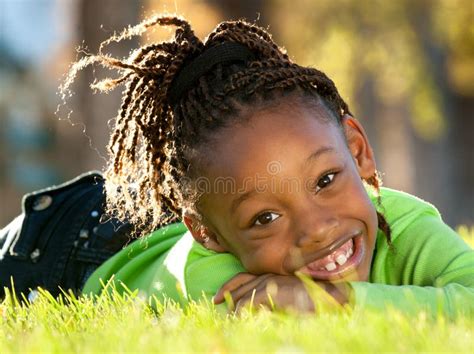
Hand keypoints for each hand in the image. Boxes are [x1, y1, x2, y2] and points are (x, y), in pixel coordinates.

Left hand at [214, 272, 349, 312]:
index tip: (217, 296)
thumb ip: (274, 297)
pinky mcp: (270, 291)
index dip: (228, 286)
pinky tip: (237, 320)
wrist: (330, 297)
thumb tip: (258, 308)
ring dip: (233, 307)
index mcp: (272, 275)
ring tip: (227, 318)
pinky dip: (240, 312)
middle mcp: (268, 276)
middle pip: (238, 284)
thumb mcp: (290, 295)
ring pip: (241, 295)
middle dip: (226, 296)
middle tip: (215, 304)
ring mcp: (269, 282)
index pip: (243, 277)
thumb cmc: (314, 299)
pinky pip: (247, 303)